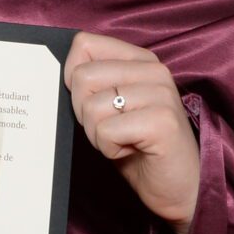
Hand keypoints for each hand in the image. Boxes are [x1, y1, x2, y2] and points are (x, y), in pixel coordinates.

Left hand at [65, 32, 198, 229]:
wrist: (180, 188)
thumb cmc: (141, 149)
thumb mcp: (112, 108)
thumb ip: (92, 83)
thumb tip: (53, 71)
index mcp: (141, 60)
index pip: (84, 44)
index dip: (74, 79)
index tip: (93, 102)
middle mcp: (154, 70)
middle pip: (82, 77)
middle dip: (84, 112)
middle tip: (111, 129)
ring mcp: (161, 94)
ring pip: (91, 107)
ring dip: (97, 135)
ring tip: (123, 141)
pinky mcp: (162, 122)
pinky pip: (105, 131)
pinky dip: (109, 149)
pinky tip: (132, 151)